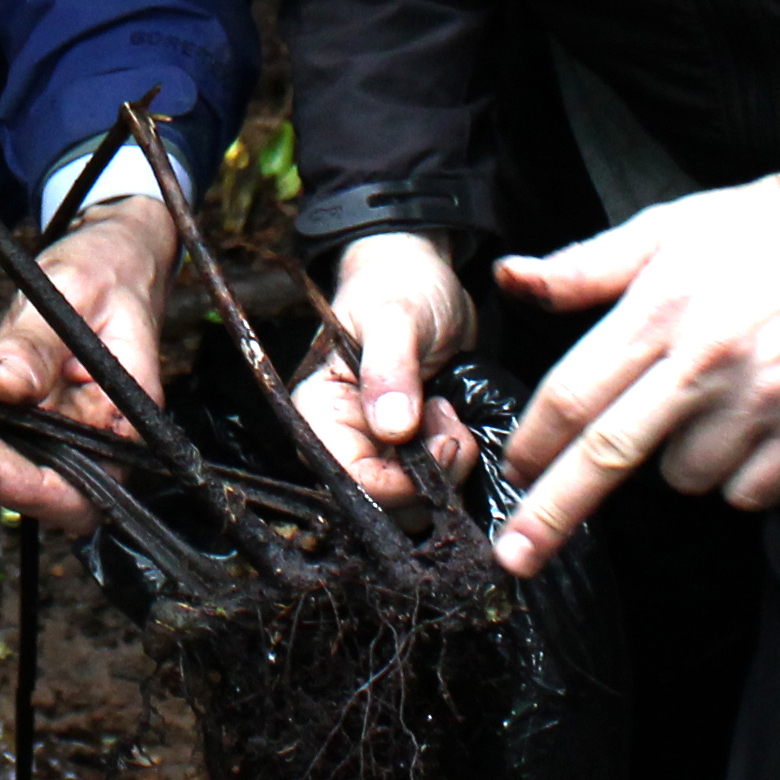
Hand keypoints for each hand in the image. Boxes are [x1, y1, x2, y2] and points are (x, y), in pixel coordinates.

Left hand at [0, 199, 180, 534]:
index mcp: (116, 435)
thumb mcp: (79, 294)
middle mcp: (73, 455)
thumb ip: (43, 344)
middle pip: (2, 483)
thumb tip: (6, 382)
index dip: (18, 482)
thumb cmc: (107, 277)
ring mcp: (31, 446)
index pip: (69, 491)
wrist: (106, 265)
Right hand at [286, 231, 480, 510]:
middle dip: (430, 479)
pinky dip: (455, 467)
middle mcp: (344, 440)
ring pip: (412, 503)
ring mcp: (379, 449)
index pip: (351, 480)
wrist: (421, 276)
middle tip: (453, 428)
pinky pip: (433, 486)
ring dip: (446, 474)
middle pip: (383, 503)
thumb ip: (389, 369)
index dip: (401, 481)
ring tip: (453, 419)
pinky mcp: (411, 452)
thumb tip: (392, 428)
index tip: (444, 445)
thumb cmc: (398, 286)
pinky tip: (459, 426)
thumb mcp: (395, 318)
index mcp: (320, 413)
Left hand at [487, 168, 779, 577]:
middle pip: (611, 455)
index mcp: (659, 311)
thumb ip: (583, 267)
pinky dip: (736, 478)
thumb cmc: (761, 228)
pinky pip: (749, 491)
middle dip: (555, 513)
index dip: (534, 443)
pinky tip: (742, 434)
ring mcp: (762, 400)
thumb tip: (510, 279)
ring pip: (685, 478)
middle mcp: (704, 363)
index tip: (511, 474)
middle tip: (517, 556)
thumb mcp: (664, 228)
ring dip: (674, 464)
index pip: (575, 395)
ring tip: (697, 413)